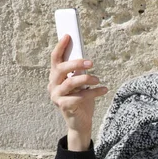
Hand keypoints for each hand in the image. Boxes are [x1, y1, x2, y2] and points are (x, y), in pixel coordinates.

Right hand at [48, 34, 107, 149]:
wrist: (80, 123)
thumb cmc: (81, 100)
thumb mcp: (81, 84)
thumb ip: (79, 72)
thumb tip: (86, 58)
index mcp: (55, 77)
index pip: (55, 59)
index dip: (60, 47)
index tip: (69, 35)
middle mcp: (53, 85)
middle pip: (61, 69)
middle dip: (76, 63)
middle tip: (91, 63)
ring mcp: (56, 96)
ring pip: (70, 82)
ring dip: (87, 79)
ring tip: (98, 79)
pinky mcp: (64, 106)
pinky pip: (80, 96)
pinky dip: (94, 92)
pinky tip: (104, 90)